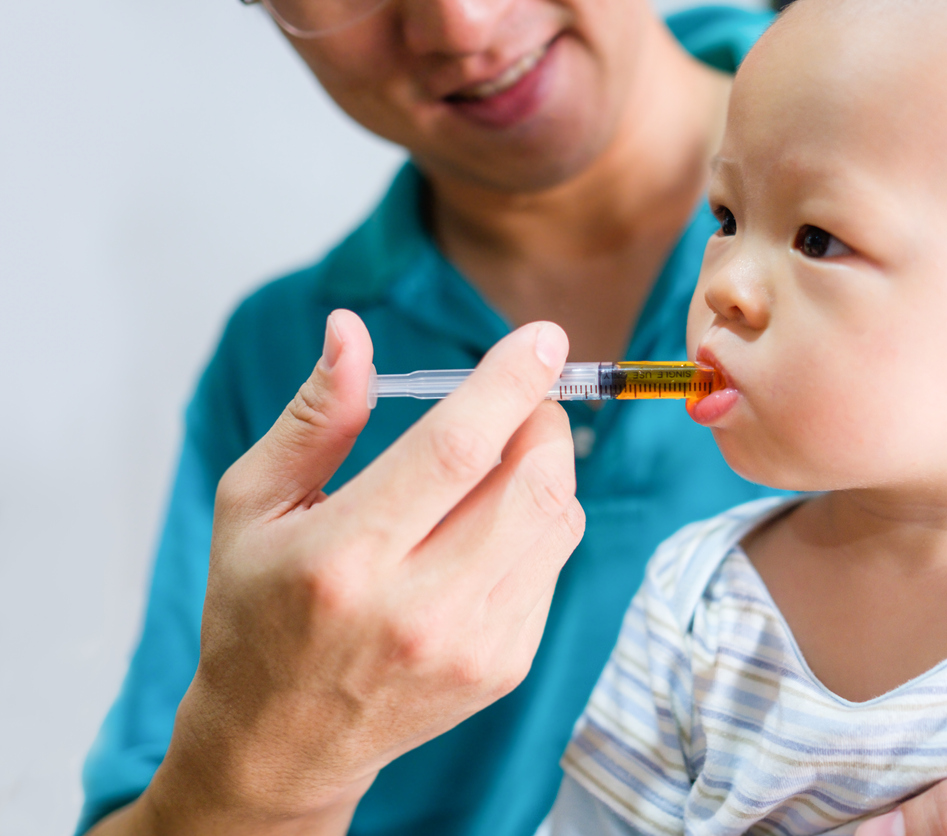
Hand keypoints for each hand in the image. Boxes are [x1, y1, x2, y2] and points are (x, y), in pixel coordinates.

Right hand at [104, 312, 584, 834]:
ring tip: (501, 459)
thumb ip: (315, 415)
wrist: (282, 740)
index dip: (509, 383)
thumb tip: (351, 329)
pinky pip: (553, 565)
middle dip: (543, 420)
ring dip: (547, 468)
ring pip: (557, 522)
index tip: (541, 339)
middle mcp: (417, 609)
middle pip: (530, 485)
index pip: (456, 449)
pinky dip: (539, 522)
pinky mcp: (503, 667)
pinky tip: (490, 524)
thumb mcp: (253, 504)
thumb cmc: (256, 611)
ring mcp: (470, 646)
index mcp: (344, 557)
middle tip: (523, 398)